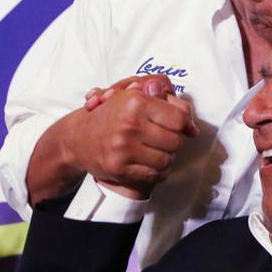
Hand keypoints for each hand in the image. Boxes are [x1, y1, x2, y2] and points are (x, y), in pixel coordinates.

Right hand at [66, 75, 197, 199]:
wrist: (77, 137)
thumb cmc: (111, 115)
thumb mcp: (134, 97)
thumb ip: (167, 104)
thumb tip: (193, 130)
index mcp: (136, 101)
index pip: (179, 118)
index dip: (182, 124)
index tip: (175, 126)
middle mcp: (130, 124)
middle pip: (175, 141)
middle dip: (172, 142)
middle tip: (162, 139)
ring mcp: (123, 148)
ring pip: (166, 160)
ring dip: (165, 158)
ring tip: (154, 151)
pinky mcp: (119, 168)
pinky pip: (154, 175)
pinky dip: (157, 172)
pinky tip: (148, 163)